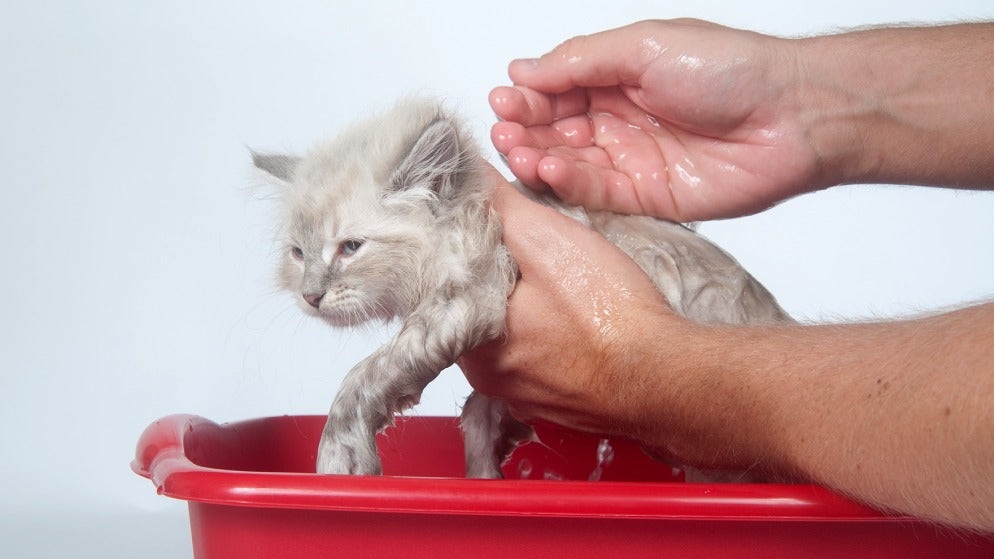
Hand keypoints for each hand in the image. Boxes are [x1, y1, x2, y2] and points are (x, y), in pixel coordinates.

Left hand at [460, 170, 684, 443]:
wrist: (666, 375)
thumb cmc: (610, 314)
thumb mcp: (548, 238)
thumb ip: (499, 205)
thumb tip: (464, 174)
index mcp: (470, 341)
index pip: (443, 286)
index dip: (462, 250)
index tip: (482, 228)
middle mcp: (487, 377)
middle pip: (473, 312)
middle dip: (493, 280)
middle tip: (523, 252)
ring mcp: (522, 395)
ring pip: (506, 339)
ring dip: (521, 311)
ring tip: (551, 283)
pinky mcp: (556, 403)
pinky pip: (538, 362)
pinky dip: (548, 339)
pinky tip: (573, 319)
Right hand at [490, 19, 825, 221]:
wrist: (791, 116)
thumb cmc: (730, 69)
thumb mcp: (644, 46)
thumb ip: (580, 61)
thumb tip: (524, 70)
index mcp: (617, 78)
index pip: (556, 91)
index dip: (527, 97)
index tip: (504, 100)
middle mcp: (620, 120)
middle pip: (555, 130)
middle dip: (525, 130)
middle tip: (505, 132)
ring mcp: (631, 159)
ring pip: (569, 164)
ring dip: (538, 158)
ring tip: (519, 152)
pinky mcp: (646, 197)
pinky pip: (596, 193)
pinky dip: (568, 183)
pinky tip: (550, 168)